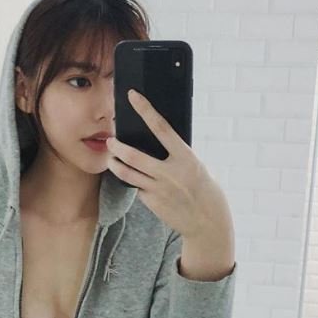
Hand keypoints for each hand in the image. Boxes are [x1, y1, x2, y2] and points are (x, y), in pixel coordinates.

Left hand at [105, 89, 231, 241]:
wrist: (207, 220)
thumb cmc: (202, 188)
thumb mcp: (195, 166)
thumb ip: (176, 155)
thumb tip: (157, 139)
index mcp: (186, 157)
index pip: (161, 127)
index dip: (146, 110)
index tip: (134, 96)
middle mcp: (171, 173)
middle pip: (134, 156)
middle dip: (117, 147)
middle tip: (110, 141)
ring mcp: (159, 189)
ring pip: (127, 174)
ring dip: (115, 165)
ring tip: (111, 159)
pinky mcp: (152, 202)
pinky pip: (136, 188)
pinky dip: (133, 182)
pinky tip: (133, 179)